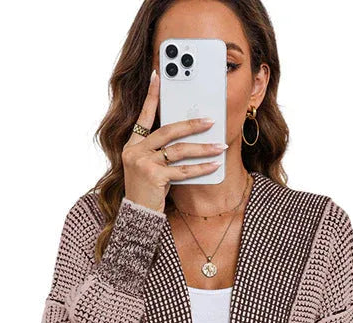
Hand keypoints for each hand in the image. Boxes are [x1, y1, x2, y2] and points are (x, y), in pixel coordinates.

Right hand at [122, 69, 227, 213]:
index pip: (143, 116)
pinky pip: (183, 170)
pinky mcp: (153, 177)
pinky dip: (201, 168)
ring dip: (202, 148)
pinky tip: (214, 166)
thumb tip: (187, 137)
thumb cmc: (147, 191)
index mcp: (132, 145)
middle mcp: (135, 151)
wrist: (138, 216)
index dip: (151, 96)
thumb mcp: (150, 167)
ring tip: (219, 146)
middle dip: (191, 125)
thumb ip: (161, 152)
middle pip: (167, 131)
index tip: (158, 76)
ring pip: (178, 150)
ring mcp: (143, 163)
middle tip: (210, 121)